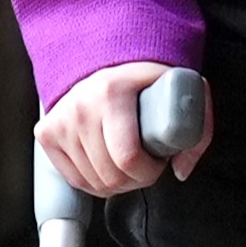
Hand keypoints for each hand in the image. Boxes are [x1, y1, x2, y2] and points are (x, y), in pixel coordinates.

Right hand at [37, 61, 206, 198]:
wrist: (109, 63)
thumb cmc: (149, 82)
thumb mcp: (185, 92)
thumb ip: (198, 130)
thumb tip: (181, 171)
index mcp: (111, 92)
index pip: (128, 157)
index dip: (149, 172)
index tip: (158, 162)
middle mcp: (80, 107)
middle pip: (110, 176)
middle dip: (136, 180)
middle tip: (145, 164)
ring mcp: (60, 121)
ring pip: (93, 182)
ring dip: (116, 183)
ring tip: (128, 162)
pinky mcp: (47, 133)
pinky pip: (74, 180)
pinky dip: (94, 183)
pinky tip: (107, 166)